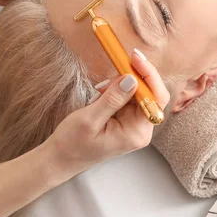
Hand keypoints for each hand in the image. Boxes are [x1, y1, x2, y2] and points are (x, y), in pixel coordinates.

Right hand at [45, 51, 169, 179]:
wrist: (60, 158)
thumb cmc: (72, 144)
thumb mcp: (90, 119)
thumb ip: (113, 99)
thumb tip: (132, 78)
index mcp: (137, 133)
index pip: (156, 99)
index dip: (149, 75)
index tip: (135, 58)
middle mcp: (141, 129)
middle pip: (149, 93)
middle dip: (129, 80)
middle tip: (107, 80)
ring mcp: (134, 124)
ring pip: (137, 92)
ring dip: (119, 85)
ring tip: (99, 94)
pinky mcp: (126, 119)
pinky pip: (128, 97)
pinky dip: (115, 91)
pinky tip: (101, 96)